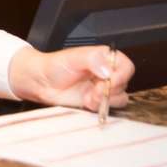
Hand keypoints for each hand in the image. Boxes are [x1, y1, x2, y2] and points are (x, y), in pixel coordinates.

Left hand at [8, 45, 134, 111]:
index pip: (125, 66)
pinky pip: (109, 108)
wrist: (41, 82)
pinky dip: (99, 107)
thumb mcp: (73, 57)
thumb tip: (107, 70)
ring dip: (106, 100)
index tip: (111, 79)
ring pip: (120, 98)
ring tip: (89, 97)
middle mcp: (106, 73)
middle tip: (95, 89)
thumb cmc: (54, 66)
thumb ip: (92, 60)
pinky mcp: (96, 101)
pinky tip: (86, 102)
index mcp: (103, 58)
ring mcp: (102, 88)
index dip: (122, 74)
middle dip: (111, 89)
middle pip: (124, 84)